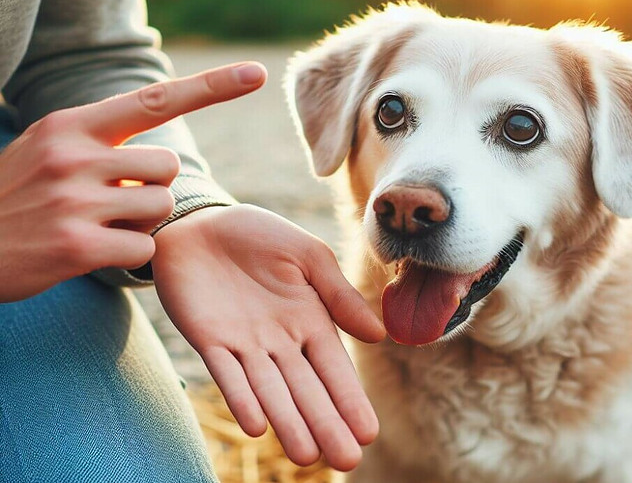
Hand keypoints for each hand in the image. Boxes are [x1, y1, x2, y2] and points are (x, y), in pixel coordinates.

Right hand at [0, 62, 266, 300]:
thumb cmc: (19, 199)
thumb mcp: (49, 150)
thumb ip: (102, 142)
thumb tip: (163, 156)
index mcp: (71, 126)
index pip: (155, 99)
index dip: (211, 86)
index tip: (256, 74)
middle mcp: (74, 155)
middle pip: (169, 166)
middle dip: (152, 188)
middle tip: (111, 202)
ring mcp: (74, 200)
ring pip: (161, 207)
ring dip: (141, 223)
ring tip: (98, 226)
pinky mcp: (78, 246)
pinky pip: (146, 249)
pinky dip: (131, 256)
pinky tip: (93, 253)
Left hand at [151, 204, 385, 470]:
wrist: (201, 223)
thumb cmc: (259, 236)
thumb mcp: (309, 256)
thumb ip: (339, 295)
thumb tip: (379, 336)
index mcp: (309, 320)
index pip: (334, 368)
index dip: (350, 399)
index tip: (368, 433)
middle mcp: (280, 341)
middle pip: (306, 389)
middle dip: (326, 424)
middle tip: (346, 461)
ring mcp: (244, 344)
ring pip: (269, 390)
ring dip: (287, 422)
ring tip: (306, 455)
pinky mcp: (208, 340)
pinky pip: (226, 373)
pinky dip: (240, 398)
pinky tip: (256, 425)